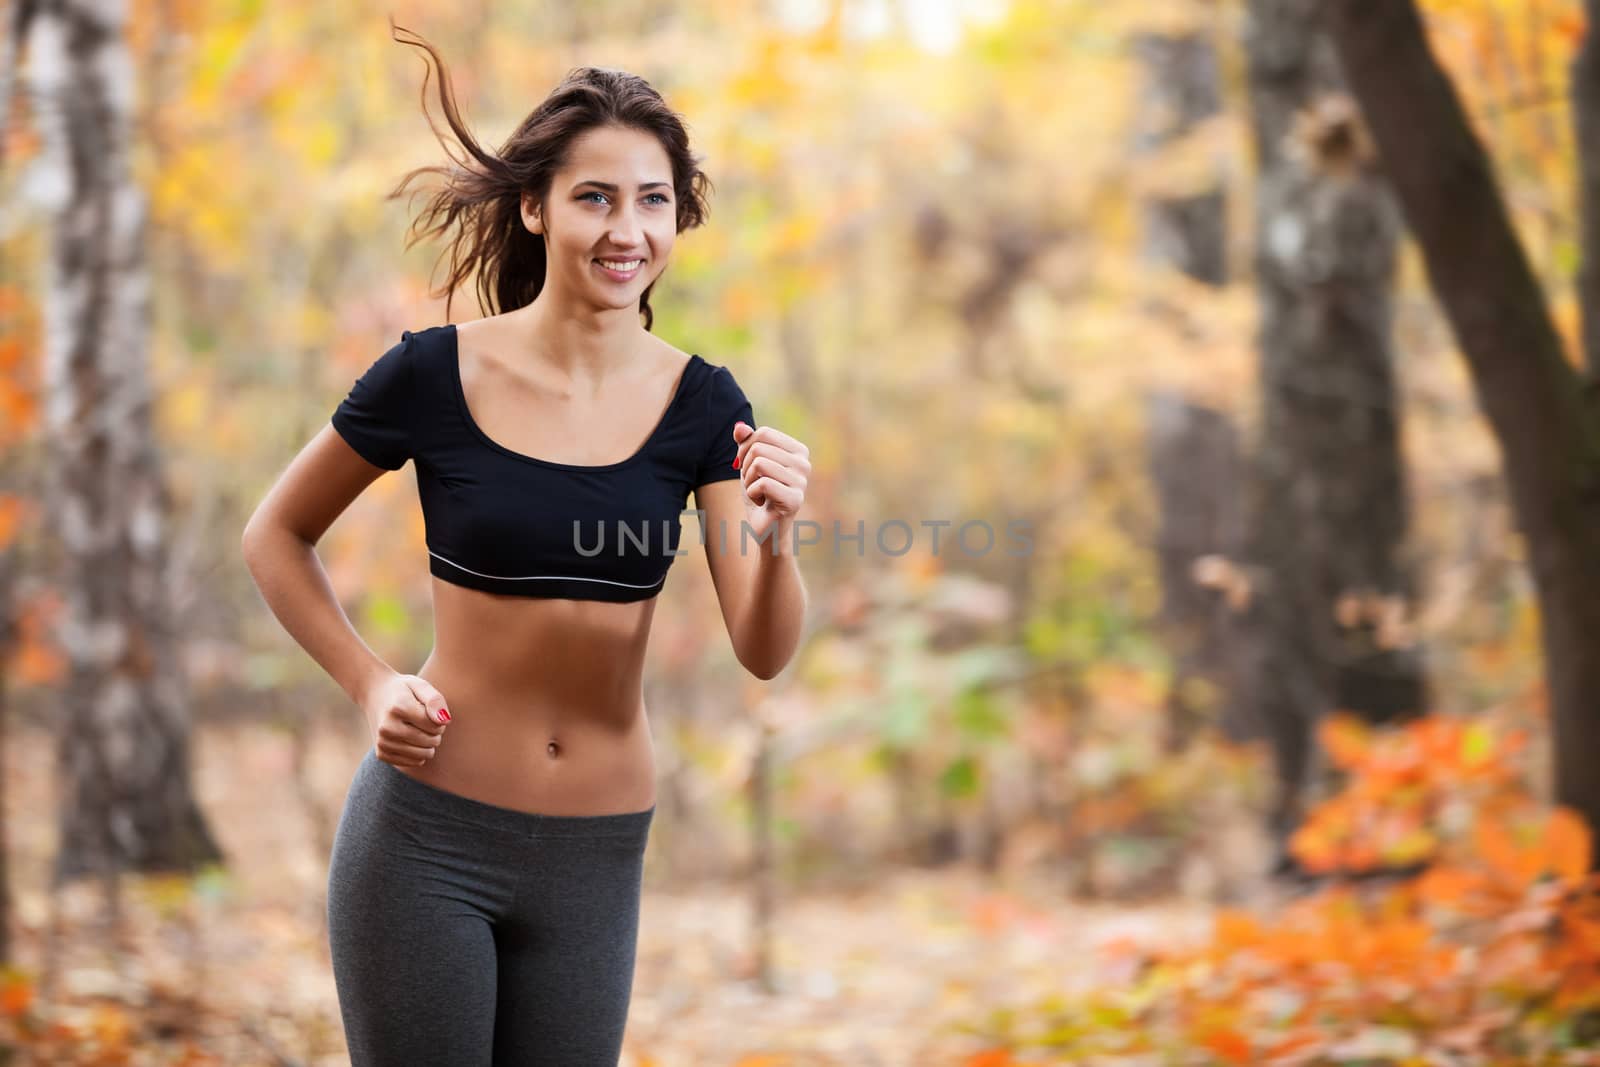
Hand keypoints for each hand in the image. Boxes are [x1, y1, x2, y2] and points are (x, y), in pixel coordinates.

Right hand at [362, 672, 450, 767]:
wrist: (374, 693)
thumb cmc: (404, 690)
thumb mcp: (420, 685)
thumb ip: (435, 700)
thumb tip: (445, 721)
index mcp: (399, 708)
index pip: (435, 725)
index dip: (440, 719)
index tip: (431, 712)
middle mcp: (387, 727)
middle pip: (430, 741)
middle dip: (435, 732)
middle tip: (425, 720)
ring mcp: (382, 742)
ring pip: (423, 755)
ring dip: (428, 744)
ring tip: (419, 730)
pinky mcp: (381, 754)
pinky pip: (413, 762)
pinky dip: (418, 753)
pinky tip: (410, 739)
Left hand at [731, 420, 808, 541]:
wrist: (765, 528)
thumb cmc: (759, 494)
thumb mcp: (749, 464)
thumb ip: (746, 443)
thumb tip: (739, 428)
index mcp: (799, 451)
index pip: (763, 433)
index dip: (746, 449)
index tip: (750, 467)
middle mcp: (804, 464)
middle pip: (758, 448)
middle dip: (746, 467)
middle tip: (754, 483)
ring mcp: (802, 482)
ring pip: (759, 463)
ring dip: (748, 481)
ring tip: (758, 492)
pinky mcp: (795, 499)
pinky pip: (762, 483)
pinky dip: (752, 493)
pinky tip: (762, 502)